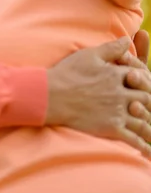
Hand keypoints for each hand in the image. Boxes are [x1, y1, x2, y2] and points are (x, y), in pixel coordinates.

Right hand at [46, 37, 150, 157]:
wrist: (51, 96)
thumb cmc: (68, 73)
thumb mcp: (89, 55)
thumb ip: (112, 49)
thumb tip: (128, 39)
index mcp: (116, 75)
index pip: (141, 76)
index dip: (145, 80)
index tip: (144, 83)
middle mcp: (121, 94)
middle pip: (147, 98)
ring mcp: (117, 112)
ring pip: (144, 120)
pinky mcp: (111, 128)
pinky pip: (133, 139)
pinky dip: (144, 146)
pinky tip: (148, 152)